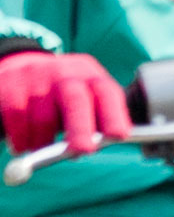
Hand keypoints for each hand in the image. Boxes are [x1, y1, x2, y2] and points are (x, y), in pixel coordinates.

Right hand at [0, 51, 129, 155]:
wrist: (18, 66)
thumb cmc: (61, 95)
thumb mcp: (83, 96)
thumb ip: (96, 118)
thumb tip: (105, 144)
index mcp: (90, 76)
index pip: (107, 93)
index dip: (114, 114)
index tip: (119, 136)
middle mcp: (65, 73)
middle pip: (76, 100)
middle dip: (81, 128)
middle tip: (83, 150)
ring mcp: (36, 77)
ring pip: (43, 117)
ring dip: (44, 141)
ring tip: (42, 148)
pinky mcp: (10, 85)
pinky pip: (16, 118)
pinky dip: (20, 138)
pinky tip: (22, 145)